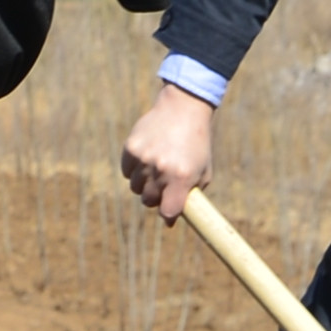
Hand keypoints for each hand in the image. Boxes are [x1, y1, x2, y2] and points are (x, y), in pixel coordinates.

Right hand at [120, 83, 214, 221]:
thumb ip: (191, 196)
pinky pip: (127, 172)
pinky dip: (134, 170)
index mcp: (182, 177)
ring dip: (145, 184)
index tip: (169, 215)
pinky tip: (147, 159)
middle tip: (164, 186)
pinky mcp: (131, 148)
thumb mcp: (203, 171)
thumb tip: (171, 219)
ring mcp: (144, 159)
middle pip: (149, 201)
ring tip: (157, 169)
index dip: (168, 216)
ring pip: (136, 188)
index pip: (168, 211)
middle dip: (156, 198)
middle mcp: (161, 169)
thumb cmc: (197, 145)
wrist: (183, 110)